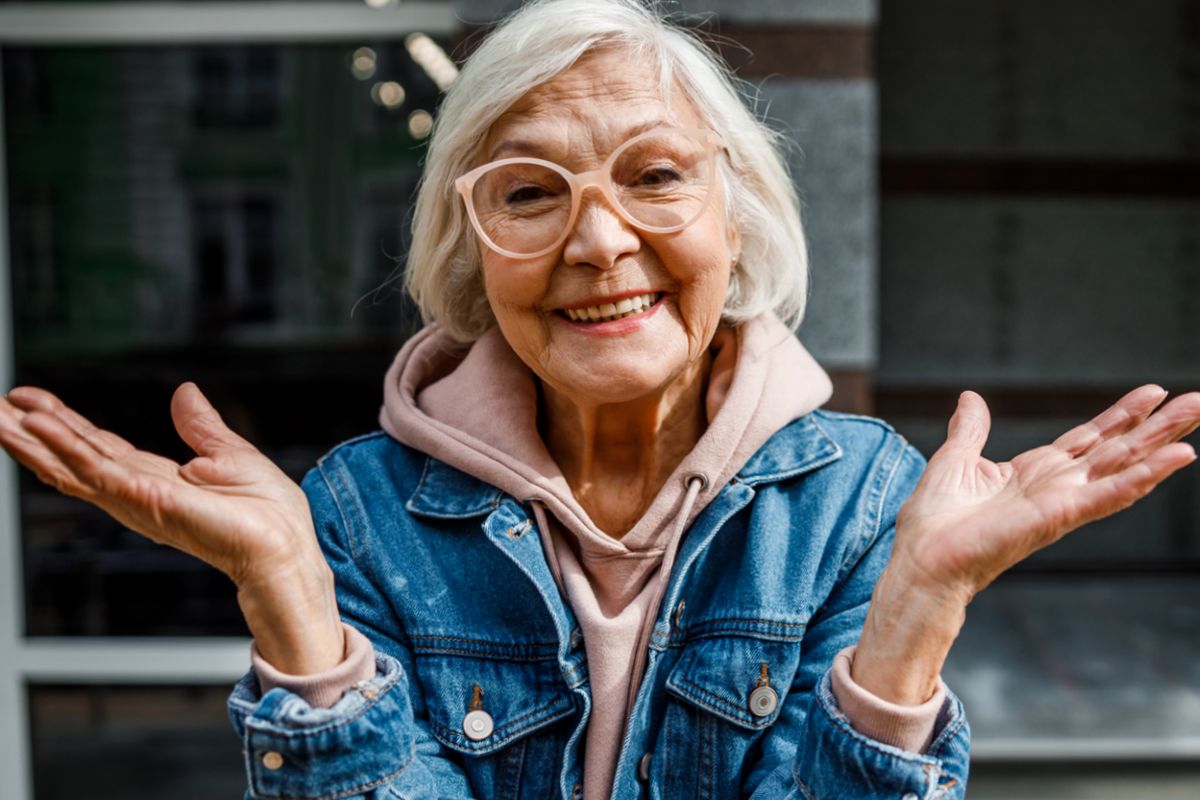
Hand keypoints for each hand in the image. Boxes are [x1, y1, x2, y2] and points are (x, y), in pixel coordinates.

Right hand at [0, 383, 343, 672]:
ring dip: (29, 439)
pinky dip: (65, 446)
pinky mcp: (145, 500)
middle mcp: (135, 492)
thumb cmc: (268, 515)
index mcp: (154, 479)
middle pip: (69, 457)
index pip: (95, 447)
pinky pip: (95, 470)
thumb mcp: (231, 454)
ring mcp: (135, 498)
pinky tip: (37, 426)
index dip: (61, 422)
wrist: (285, 547)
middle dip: (27, 432)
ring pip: (69, 464)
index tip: (27, 398)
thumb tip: (184, 393)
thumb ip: (200, 427)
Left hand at [853, 384, 1199, 704]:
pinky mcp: (1061, 515)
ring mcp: (1063, 501)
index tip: (1151, 392)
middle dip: (1158, 425)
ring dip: (1164, 441)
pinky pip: (1111, 493)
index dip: (1120, 416)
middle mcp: (1056, 486)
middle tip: (1198, 400)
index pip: (1089, 438)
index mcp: (1034, 472)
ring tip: (1198, 413)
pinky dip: (1146, 474)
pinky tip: (1178, 456)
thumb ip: (971, 429)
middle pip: (1118, 448)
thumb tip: (972, 397)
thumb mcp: (955, 459)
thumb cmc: (934, 520)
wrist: (923, 557)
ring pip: (1125, 465)